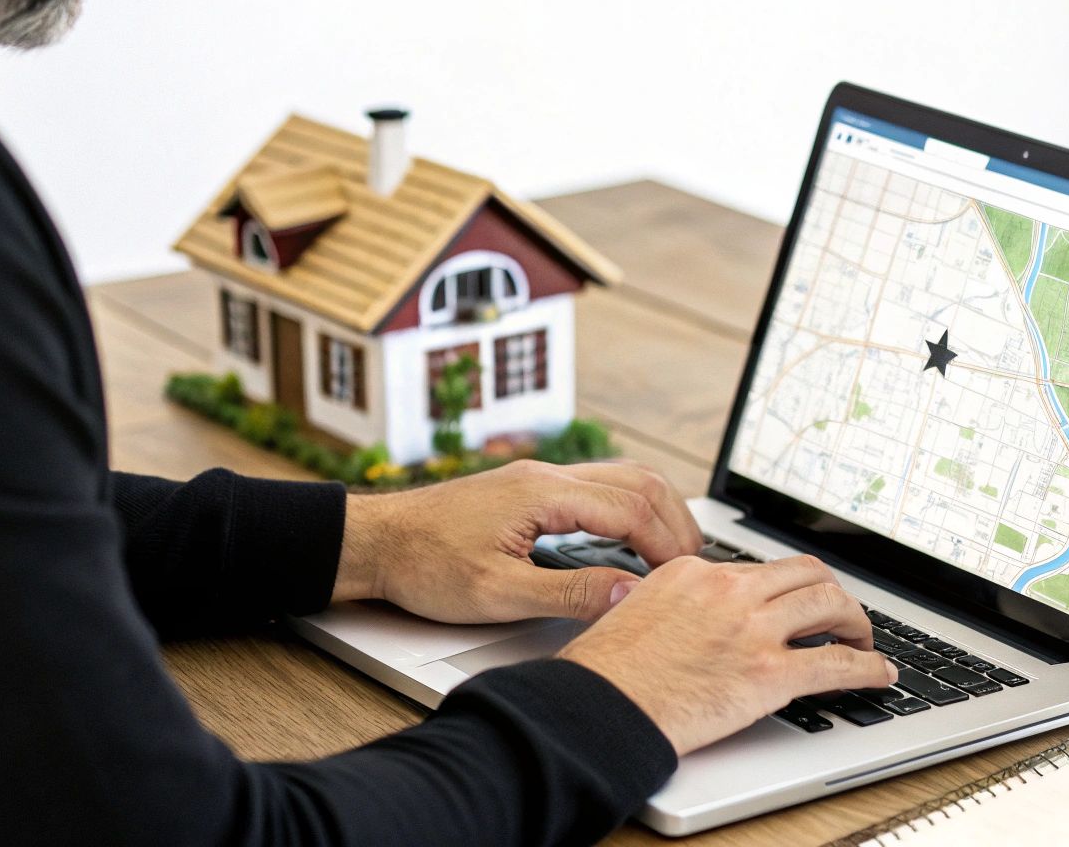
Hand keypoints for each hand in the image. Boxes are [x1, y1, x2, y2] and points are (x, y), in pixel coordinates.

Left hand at [332, 459, 701, 622]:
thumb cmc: (423, 566)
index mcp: (543, 493)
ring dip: (657, 509)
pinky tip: (631, 538)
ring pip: (623, 476)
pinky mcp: (531, 488)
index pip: (632, 509)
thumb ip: (568, 593)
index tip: (685, 579)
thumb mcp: (497, 593)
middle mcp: (547, 475)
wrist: (375, 542)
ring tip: (674, 552)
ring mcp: (540, 477)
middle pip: (640, 481)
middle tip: (693, 566)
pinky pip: (600, 484)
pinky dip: (631, 507)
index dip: (667, 545)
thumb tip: (628, 592)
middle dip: (676, 522)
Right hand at [557, 554, 898, 755]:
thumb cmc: (603, 672)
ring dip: (856, 622)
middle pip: (806, 574)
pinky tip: (879, 673)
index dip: (786, 587)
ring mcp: (752, 629)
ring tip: (863, 640)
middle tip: (841, 615)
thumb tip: (689, 616)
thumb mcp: (631, 610)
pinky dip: (867, 667)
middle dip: (833, 593)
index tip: (796, 601)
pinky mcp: (768, 674)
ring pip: (830, 604)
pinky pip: (836, 664)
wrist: (596, 708)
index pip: (760, 568)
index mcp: (696, 571)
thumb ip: (672, 603)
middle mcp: (730, 589)